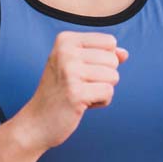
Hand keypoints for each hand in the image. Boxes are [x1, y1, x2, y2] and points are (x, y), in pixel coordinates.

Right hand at [13, 30, 128, 151]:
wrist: (37, 121)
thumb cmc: (60, 92)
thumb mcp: (77, 66)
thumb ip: (102, 55)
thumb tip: (125, 53)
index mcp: (65, 40)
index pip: (110, 42)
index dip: (103, 60)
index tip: (81, 71)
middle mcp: (66, 52)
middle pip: (113, 60)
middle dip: (104, 77)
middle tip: (79, 86)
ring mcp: (70, 72)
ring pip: (114, 76)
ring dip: (102, 90)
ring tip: (81, 94)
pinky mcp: (76, 93)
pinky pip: (108, 92)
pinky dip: (101, 102)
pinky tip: (82, 104)